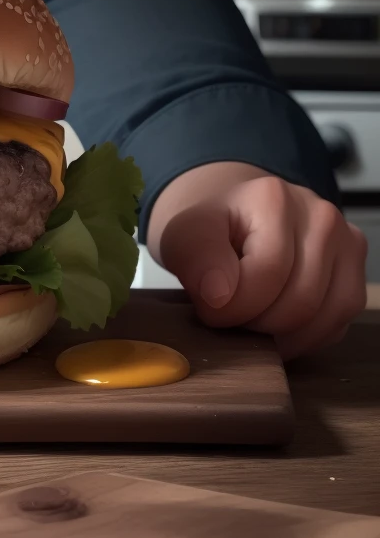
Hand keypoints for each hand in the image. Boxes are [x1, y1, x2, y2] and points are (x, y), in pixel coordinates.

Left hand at [146, 162, 367, 359]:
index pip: (267, 274)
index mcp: (274, 197)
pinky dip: (302, 339)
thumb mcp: (183, 237)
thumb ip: (194, 257)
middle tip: (230, 316)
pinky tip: (274, 325)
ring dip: (279, 336)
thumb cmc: (212, 232)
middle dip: (256, 324)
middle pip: (299, 303)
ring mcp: (346, 246)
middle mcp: (321, 216)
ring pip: (322, 320)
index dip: (232, 307)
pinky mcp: (354, 278)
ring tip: (250, 318)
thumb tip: (219, 294)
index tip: (207, 306)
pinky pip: (335, 328)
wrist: (233, 223)